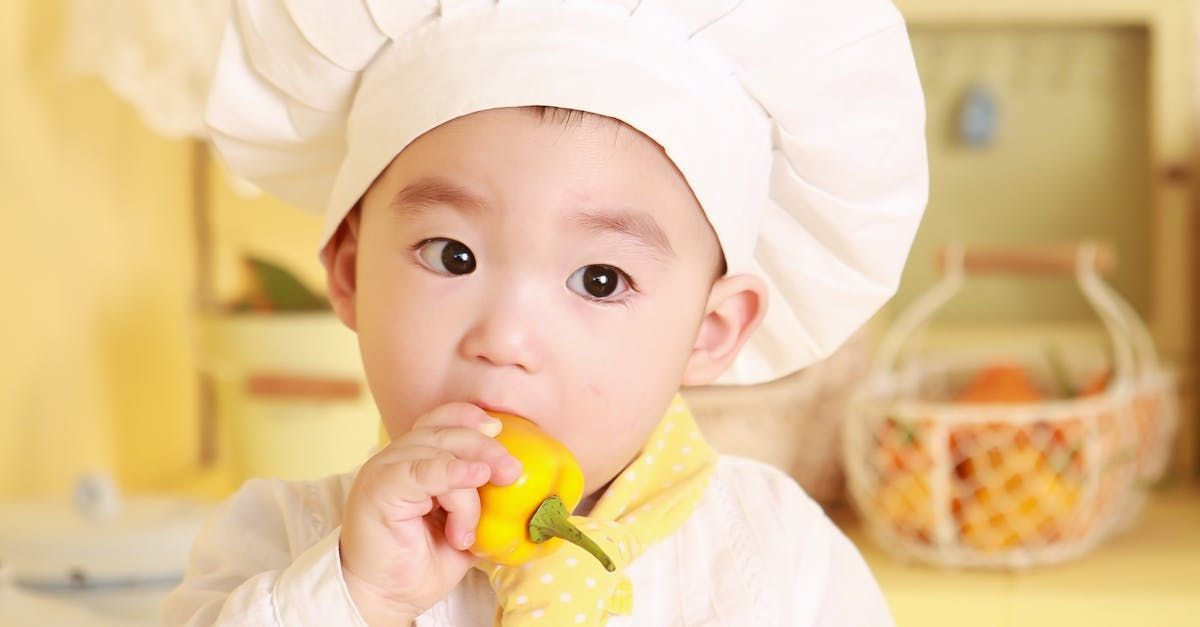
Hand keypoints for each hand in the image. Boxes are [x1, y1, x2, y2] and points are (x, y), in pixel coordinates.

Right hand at [339, 403, 522, 624]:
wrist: (385, 599)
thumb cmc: (420, 564)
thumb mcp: (463, 526)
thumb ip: (481, 500)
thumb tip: (519, 485)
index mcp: (414, 461)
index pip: (441, 421)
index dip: (470, 418)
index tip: (501, 429)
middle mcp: (397, 459)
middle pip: (445, 432)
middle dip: (485, 447)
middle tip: (512, 472)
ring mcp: (384, 471)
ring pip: (438, 452)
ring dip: (466, 487)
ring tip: (468, 529)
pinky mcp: (378, 489)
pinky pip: (419, 470)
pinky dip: (449, 472)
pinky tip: (473, 477)